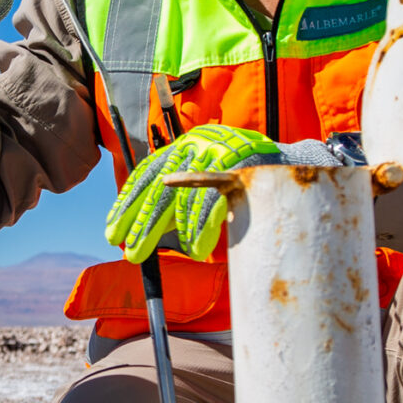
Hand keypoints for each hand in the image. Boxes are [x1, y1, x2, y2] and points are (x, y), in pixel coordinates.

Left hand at [103, 124, 279, 261]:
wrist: (289, 161)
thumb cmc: (243, 175)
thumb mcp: (206, 177)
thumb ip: (179, 198)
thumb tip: (146, 230)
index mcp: (185, 146)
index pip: (148, 173)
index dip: (129, 203)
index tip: (113, 231)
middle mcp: (197, 146)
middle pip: (160, 189)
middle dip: (142, 224)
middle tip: (130, 253)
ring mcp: (217, 154)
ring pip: (182, 199)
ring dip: (165, 233)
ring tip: (149, 256)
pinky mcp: (238, 168)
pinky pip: (213, 202)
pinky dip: (202, 229)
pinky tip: (193, 250)